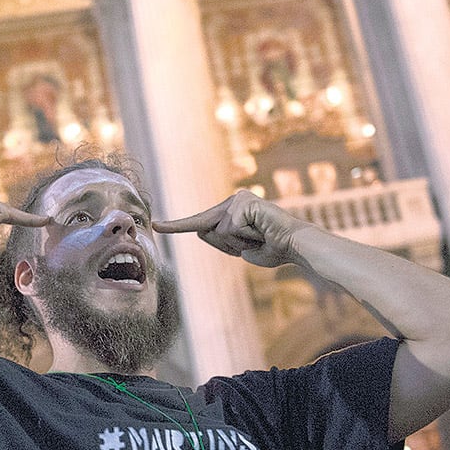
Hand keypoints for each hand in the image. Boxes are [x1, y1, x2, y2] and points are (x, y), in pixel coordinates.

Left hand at [152, 190, 309, 267]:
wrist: (295, 246)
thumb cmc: (272, 249)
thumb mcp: (239, 249)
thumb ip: (221, 240)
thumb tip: (201, 229)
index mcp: (229, 211)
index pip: (199, 221)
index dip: (175, 225)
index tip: (154, 225)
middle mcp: (232, 201)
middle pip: (205, 230)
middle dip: (225, 245)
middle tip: (253, 243)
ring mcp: (237, 200)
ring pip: (218, 232)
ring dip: (238, 243)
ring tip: (259, 238)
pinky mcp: (243, 203)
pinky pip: (230, 229)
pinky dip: (245, 237)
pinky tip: (261, 232)